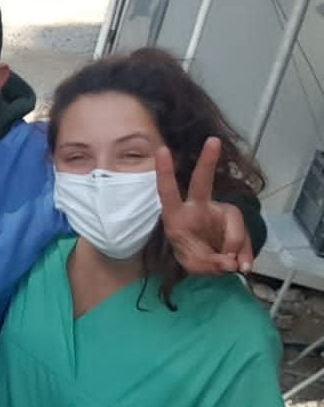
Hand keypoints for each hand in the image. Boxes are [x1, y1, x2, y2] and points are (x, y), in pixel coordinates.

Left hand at [157, 137, 253, 275]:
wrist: (210, 261)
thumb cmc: (192, 255)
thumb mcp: (195, 265)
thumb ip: (211, 265)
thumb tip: (231, 262)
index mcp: (175, 215)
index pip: (167, 192)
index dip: (165, 172)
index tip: (162, 150)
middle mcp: (197, 207)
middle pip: (201, 182)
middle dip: (207, 160)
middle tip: (213, 141)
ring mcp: (217, 210)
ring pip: (233, 224)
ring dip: (234, 247)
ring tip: (230, 264)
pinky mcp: (234, 218)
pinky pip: (244, 237)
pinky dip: (244, 253)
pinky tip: (240, 263)